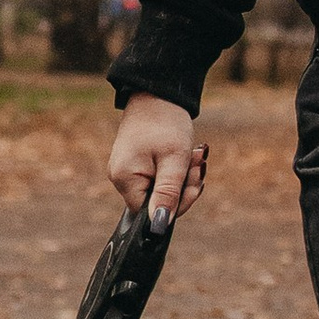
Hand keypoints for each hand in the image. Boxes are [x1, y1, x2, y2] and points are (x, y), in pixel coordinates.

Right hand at [108, 94, 207, 222]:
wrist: (158, 91)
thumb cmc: (166, 122)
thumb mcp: (174, 161)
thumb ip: (168, 195)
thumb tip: (159, 227)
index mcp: (125, 179)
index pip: (151, 212)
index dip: (176, 204)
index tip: (194, 182)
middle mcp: (120, 178)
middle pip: (157, 202)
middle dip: (183, 187)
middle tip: (197, 164)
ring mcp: (126, 170)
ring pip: (161, 189)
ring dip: (182, 177)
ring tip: (194, 155)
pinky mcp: (135, 163)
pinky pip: (158, 178)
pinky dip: (175, 169)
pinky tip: (184, 155)